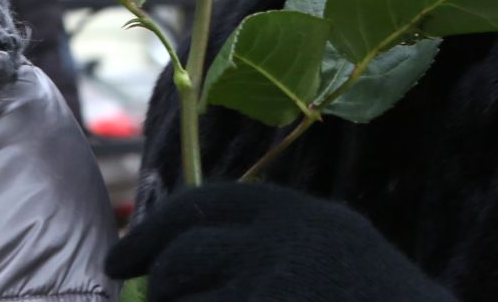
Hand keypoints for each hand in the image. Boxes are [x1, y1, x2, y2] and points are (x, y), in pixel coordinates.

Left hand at [107, 181, 454, 301]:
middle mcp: (276, 247)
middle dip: (166, 291)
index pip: (201, 206)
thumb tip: (176, 257)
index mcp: (293, 216)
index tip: (120, 261)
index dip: (151, 232)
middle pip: (181, 262)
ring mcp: (266, 294)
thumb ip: (270, 239)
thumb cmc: (378, 301)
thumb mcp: (332, 247)